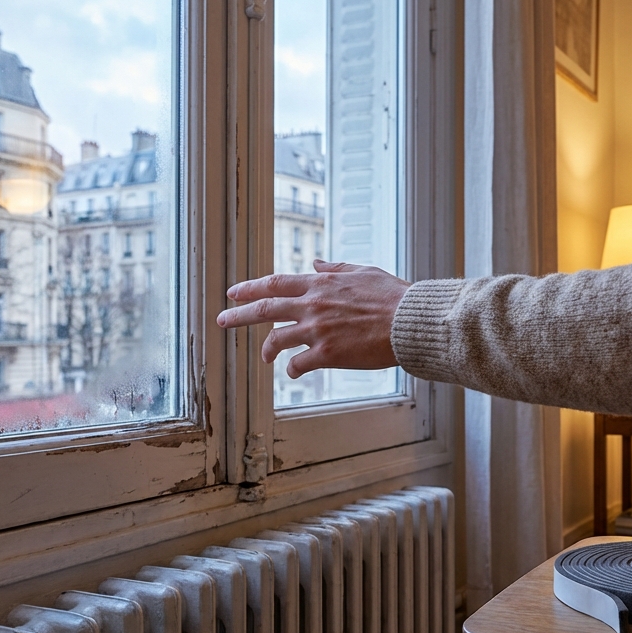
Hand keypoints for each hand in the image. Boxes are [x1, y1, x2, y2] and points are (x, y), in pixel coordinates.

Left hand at [217, 260, 411, 377]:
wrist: (409, 321)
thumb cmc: (393, 296)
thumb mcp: (363, 271)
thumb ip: (335, 268)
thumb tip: (315, 261)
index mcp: (320, 283)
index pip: (275, 283)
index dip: (251, 288)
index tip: (233, 293)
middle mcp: (313, 304)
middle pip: (265, 309)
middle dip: (238, 315)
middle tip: (221, 320)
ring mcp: (317, 330)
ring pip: (277, 339)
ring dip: (267, 349)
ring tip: (264, 357)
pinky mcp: (327, 353)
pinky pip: (298, 363)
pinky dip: (292, 368)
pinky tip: (293, 371)